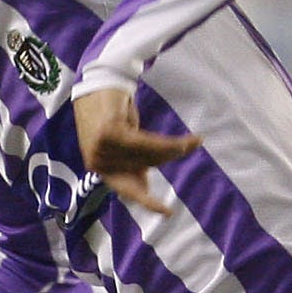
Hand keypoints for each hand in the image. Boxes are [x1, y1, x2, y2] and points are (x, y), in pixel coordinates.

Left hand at [75, 84, 199, 214]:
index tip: (168, 212)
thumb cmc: (108, 110)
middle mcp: (98, 160)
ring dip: (174, 149)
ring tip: (193, 142)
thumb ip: (130, 160)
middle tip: (191, 146)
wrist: (97, 80)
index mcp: (98, 166)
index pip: (125, 189)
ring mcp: (102, 147)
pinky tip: (186, 141)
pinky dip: (170, 143)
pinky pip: (148, 143)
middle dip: (170, 158)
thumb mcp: (120, 139)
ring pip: (149, 156)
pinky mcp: (111, 133)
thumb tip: (145, 183)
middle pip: (144, 167)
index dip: (147, 202)